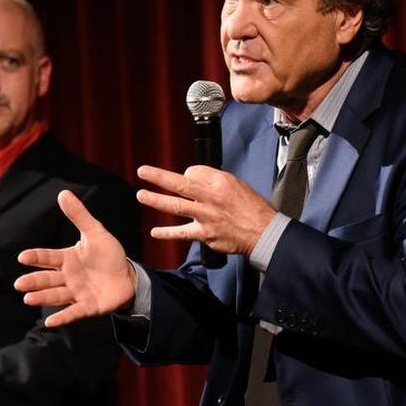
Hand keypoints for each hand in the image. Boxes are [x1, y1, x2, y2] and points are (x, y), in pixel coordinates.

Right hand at [15, 190, 134, 327]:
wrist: (129, 277)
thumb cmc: (109, 255)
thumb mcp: (96, 233)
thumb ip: (79, 216)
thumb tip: (63, 193)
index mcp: (68, 259)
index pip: (48, 257)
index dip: (36, 257)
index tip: (22, 257)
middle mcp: (68, 277)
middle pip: (48, 279)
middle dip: (34, 281)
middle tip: (20, 284)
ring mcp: (77, 293)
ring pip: (57, 295)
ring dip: (43, 298)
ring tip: (28, 299)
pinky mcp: (88, 307)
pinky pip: (73, 312)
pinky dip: (62, 318)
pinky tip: (50, 322)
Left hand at [136, 164, 274, 254]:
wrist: (264, 232)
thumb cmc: (252, 208)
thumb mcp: (236, 184)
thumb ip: (213, 181)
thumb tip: (192, 179)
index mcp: (219, 182)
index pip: (193, 172)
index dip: (187, 174)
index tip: (186, 178)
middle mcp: (211, 197)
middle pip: (180, 184)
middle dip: (159, 177)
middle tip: (142, 171)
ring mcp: (206, 217)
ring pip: (176, 206)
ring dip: (156, 200)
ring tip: (141, 195)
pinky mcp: (205, 234)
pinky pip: (182, 233)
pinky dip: (167, 233)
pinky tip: (155, 233)